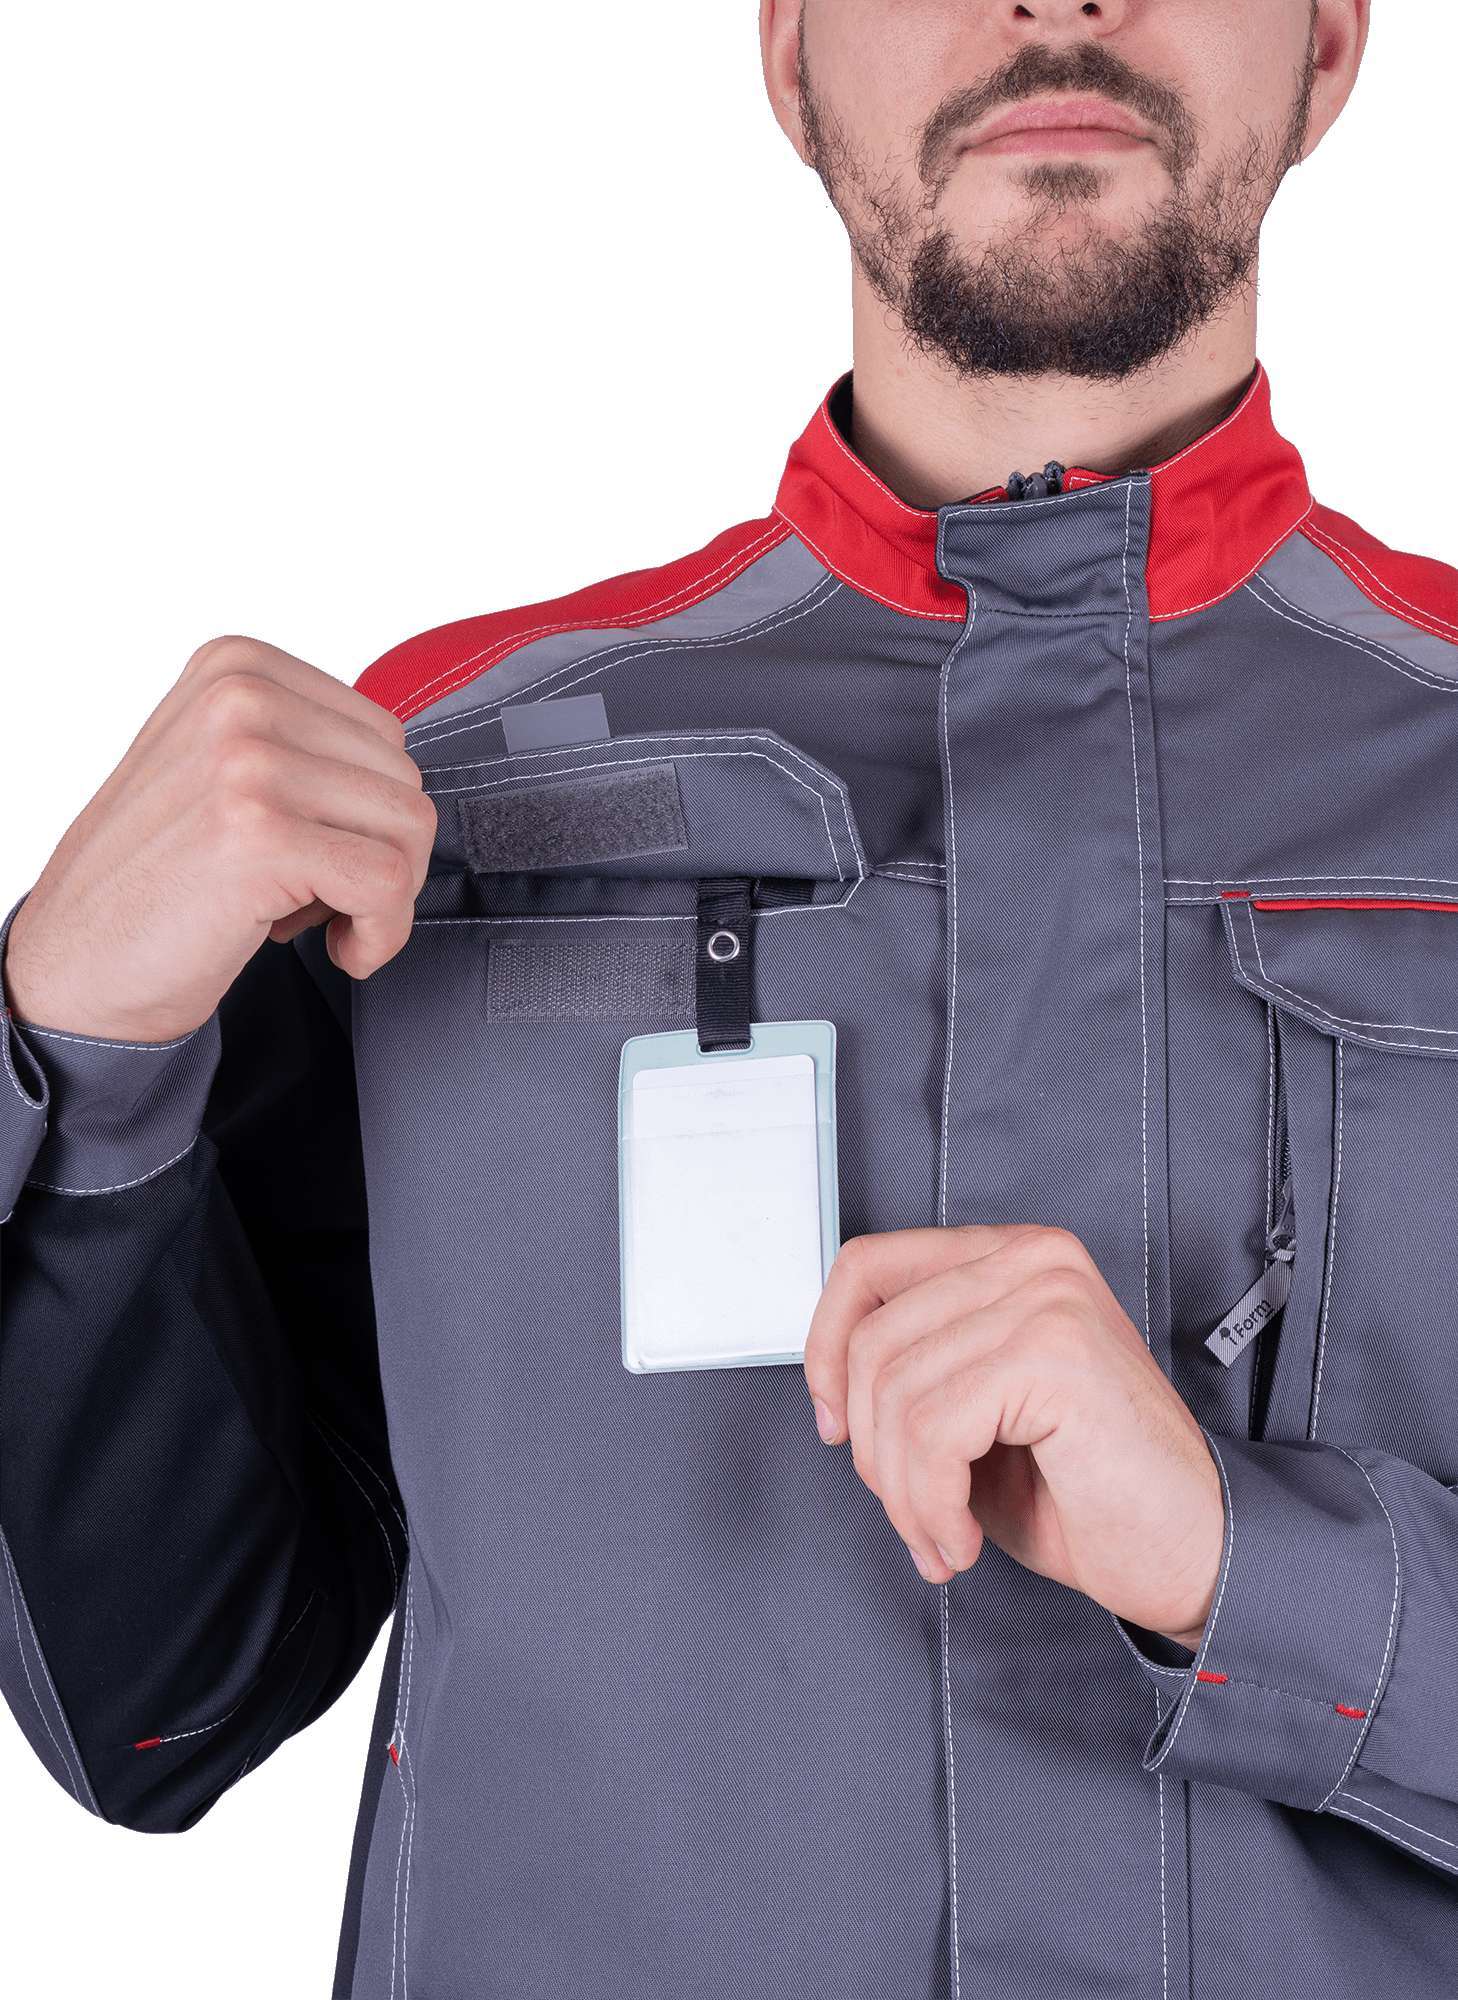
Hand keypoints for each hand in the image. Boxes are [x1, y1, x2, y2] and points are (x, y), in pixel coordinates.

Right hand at [2, 636, 436, 1041]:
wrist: (80, 962)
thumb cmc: (160, 878)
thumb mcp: (222, 769)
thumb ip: (302, 745)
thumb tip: (402, 772)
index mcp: (237, 667)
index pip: (384, 734)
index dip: (371, 812)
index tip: (319, 853)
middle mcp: (241, 699)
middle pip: (404, 780)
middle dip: (383, 854)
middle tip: (317, 895)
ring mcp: (248, 763)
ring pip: (409, 829)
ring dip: (384, 897)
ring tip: (316, 917)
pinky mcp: (261, 836)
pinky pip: (388, 884)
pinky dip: (380, 934)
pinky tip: (335, 948)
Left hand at [803, 1222, 1222, 1650]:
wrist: (1197, 1554)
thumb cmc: (1092, 1493)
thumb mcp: (977, 1413)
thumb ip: (915, 1373)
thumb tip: (831, 1383)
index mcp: (1012, 1257)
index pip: (867, 1265)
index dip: (826, 1347)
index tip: (833, 1422)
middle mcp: (1031, 1260)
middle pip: (872, 1339)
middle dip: (871, 1448)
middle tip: (910, 1511)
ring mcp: (1046, 1298)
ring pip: (893, 1393)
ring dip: (902, 1492)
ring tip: (940, 1535)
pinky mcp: (1054, 1352)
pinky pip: (930, 1433)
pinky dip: (929, 1503)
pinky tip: (962, 1538)